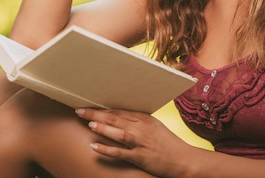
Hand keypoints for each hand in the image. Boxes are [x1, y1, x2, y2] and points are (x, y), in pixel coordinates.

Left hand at [75, 108, 193, 177]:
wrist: (183, 159)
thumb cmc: (168, 143)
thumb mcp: (155, 127)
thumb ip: (139, 122)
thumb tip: (122, 118)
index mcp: (145, 119)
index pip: (120, 110)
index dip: (103, 108)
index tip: (90, 104)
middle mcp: (141, 128)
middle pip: (115, 117)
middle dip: (96, 113)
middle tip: (80, 110)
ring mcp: (140, 142)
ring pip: (117, 132)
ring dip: (102, 127)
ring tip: (88, 123)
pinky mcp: (139, 157)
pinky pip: (119, 152)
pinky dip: (106, 149)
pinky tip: (94, 146)